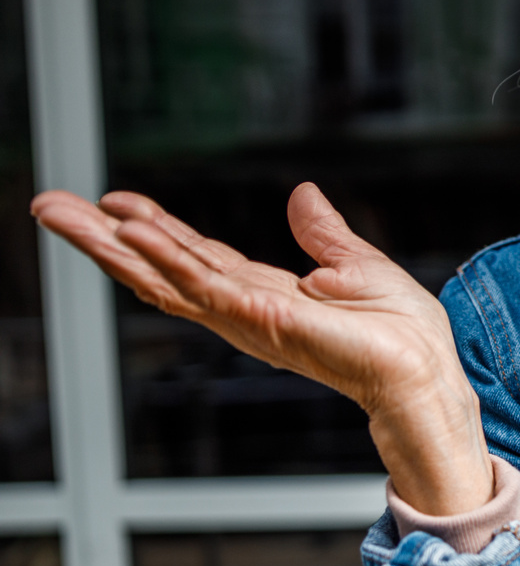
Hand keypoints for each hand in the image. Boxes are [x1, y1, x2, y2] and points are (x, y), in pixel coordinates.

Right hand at [31, 183, 492, 513]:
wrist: (425, 370)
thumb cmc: (402, 334)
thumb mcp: (357, 264)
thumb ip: (322, 234)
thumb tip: (303, 195)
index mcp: (261, 293)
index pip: (192, 256)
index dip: (152, 227)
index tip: (113, 200)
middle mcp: (242, 309)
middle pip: (157, 268)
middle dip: (100, 238)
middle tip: (48, 206)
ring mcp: (246, 317)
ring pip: (163, 275)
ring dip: (112, 244)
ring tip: (64, 212)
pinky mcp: (263, 319)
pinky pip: (203, 285)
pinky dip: (167, 257)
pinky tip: (133, 233)